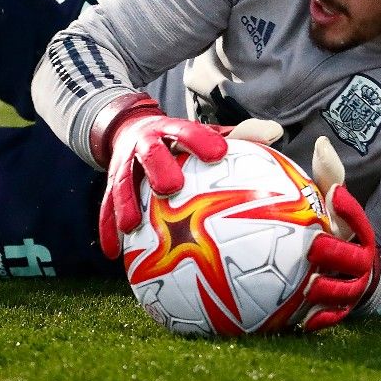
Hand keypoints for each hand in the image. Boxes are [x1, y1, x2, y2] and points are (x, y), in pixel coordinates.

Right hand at [91, 93, 227, 258]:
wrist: (128, 128)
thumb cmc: (179, 138)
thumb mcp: (203, 131)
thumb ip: (238, 134)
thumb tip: (275, 132)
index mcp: (170, 130)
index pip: (185, 130)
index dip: (200, 140)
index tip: (218, 153)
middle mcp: (144, 144)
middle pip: (149, 153)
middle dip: (158, 167)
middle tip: (171, 188)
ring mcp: (124, 164)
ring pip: (121, 182)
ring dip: (125, 203)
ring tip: (132, 226)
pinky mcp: (110, 184)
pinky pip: (105, 207)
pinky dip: (106, 229)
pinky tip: (111, 253)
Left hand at [301, 136, 380, 331]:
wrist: (346, 273)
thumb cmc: (332, 229)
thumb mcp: (331, 204)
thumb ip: (327, 176)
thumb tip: (321, 142)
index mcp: (358, 234)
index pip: (359, 220)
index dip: (350, 209)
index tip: (334, 195)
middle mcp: (360, 261)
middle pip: (354, 257)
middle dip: (336, 251)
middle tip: (313, 245)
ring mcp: (352, 287)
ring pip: (344, 290)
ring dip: (328, 287)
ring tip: (306, 284)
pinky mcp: (340, 310)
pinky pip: (333, 317)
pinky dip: (321, 319)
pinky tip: (302, 320)